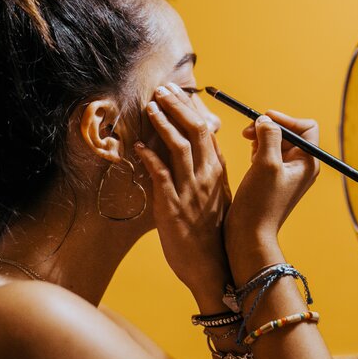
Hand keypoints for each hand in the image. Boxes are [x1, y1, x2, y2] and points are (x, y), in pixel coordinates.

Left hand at [134, 83, 231, 308]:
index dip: (192, 109)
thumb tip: (197, 154)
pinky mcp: (172, 206)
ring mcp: (191, 191)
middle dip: (178, 106)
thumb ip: (208, 175)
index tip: (180, 92)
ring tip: (151, 106)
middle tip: (162, 89)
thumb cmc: (213, 235)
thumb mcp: (218, 200)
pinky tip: (139, 145)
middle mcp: (207, 178)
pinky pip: (161, 175)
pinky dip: (150, 157)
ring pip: (179, 146)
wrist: (213, 269)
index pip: (207, 132)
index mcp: (218, 173)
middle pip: (196, 130)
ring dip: (164, 123)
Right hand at [225, 111, 318, 265]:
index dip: (286, 120)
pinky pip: (269, 155)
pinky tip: (249, 159)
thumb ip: (269, 136)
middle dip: (269, 128)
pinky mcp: (273, 179)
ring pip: (277, 143)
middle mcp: (301, 167)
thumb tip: (266, 119)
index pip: (306, 127)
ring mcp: (287, 174)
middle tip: (247, 132)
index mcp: (307, 163)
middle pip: (290, 133)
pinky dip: (258, 151)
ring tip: (248, 147)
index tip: (264, 120)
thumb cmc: (260, 202)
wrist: (249, 234)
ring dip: (262, 139)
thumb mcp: (266, 163)